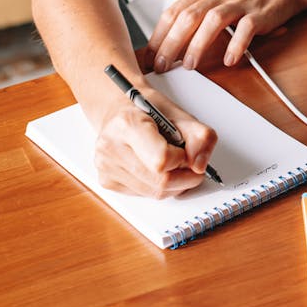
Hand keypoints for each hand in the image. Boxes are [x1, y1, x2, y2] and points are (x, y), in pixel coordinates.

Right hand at [94, 87, 216, 197]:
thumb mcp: (179, 114)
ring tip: (172, 163)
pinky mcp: (107, 181)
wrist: (121, 111)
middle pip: (160, 182)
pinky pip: (145, 195)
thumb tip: (200, 165)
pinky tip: (155, 169)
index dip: (182, 159)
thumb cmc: (148, 111)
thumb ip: (200, 136)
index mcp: (128, 123)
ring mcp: (106, 166)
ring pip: (154, 194)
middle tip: (187, 162)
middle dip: (184, 176)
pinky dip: (158, 187)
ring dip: (174, 184)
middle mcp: (111, 146)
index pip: (162, 160)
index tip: (184, 149)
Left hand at [145, 0, 306, 72]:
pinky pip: (246, 28)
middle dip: (171, 43)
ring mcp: (240, 2)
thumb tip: (172, 39)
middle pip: (188, 17)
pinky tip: (229, 60)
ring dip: (198, 45)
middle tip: (162, 65)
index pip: (173, 12)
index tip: (149, 56)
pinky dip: (236, 45)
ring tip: (190, 65)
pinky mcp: (260, 13)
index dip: (158, 35)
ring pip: (212, 21)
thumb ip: (197, 12)